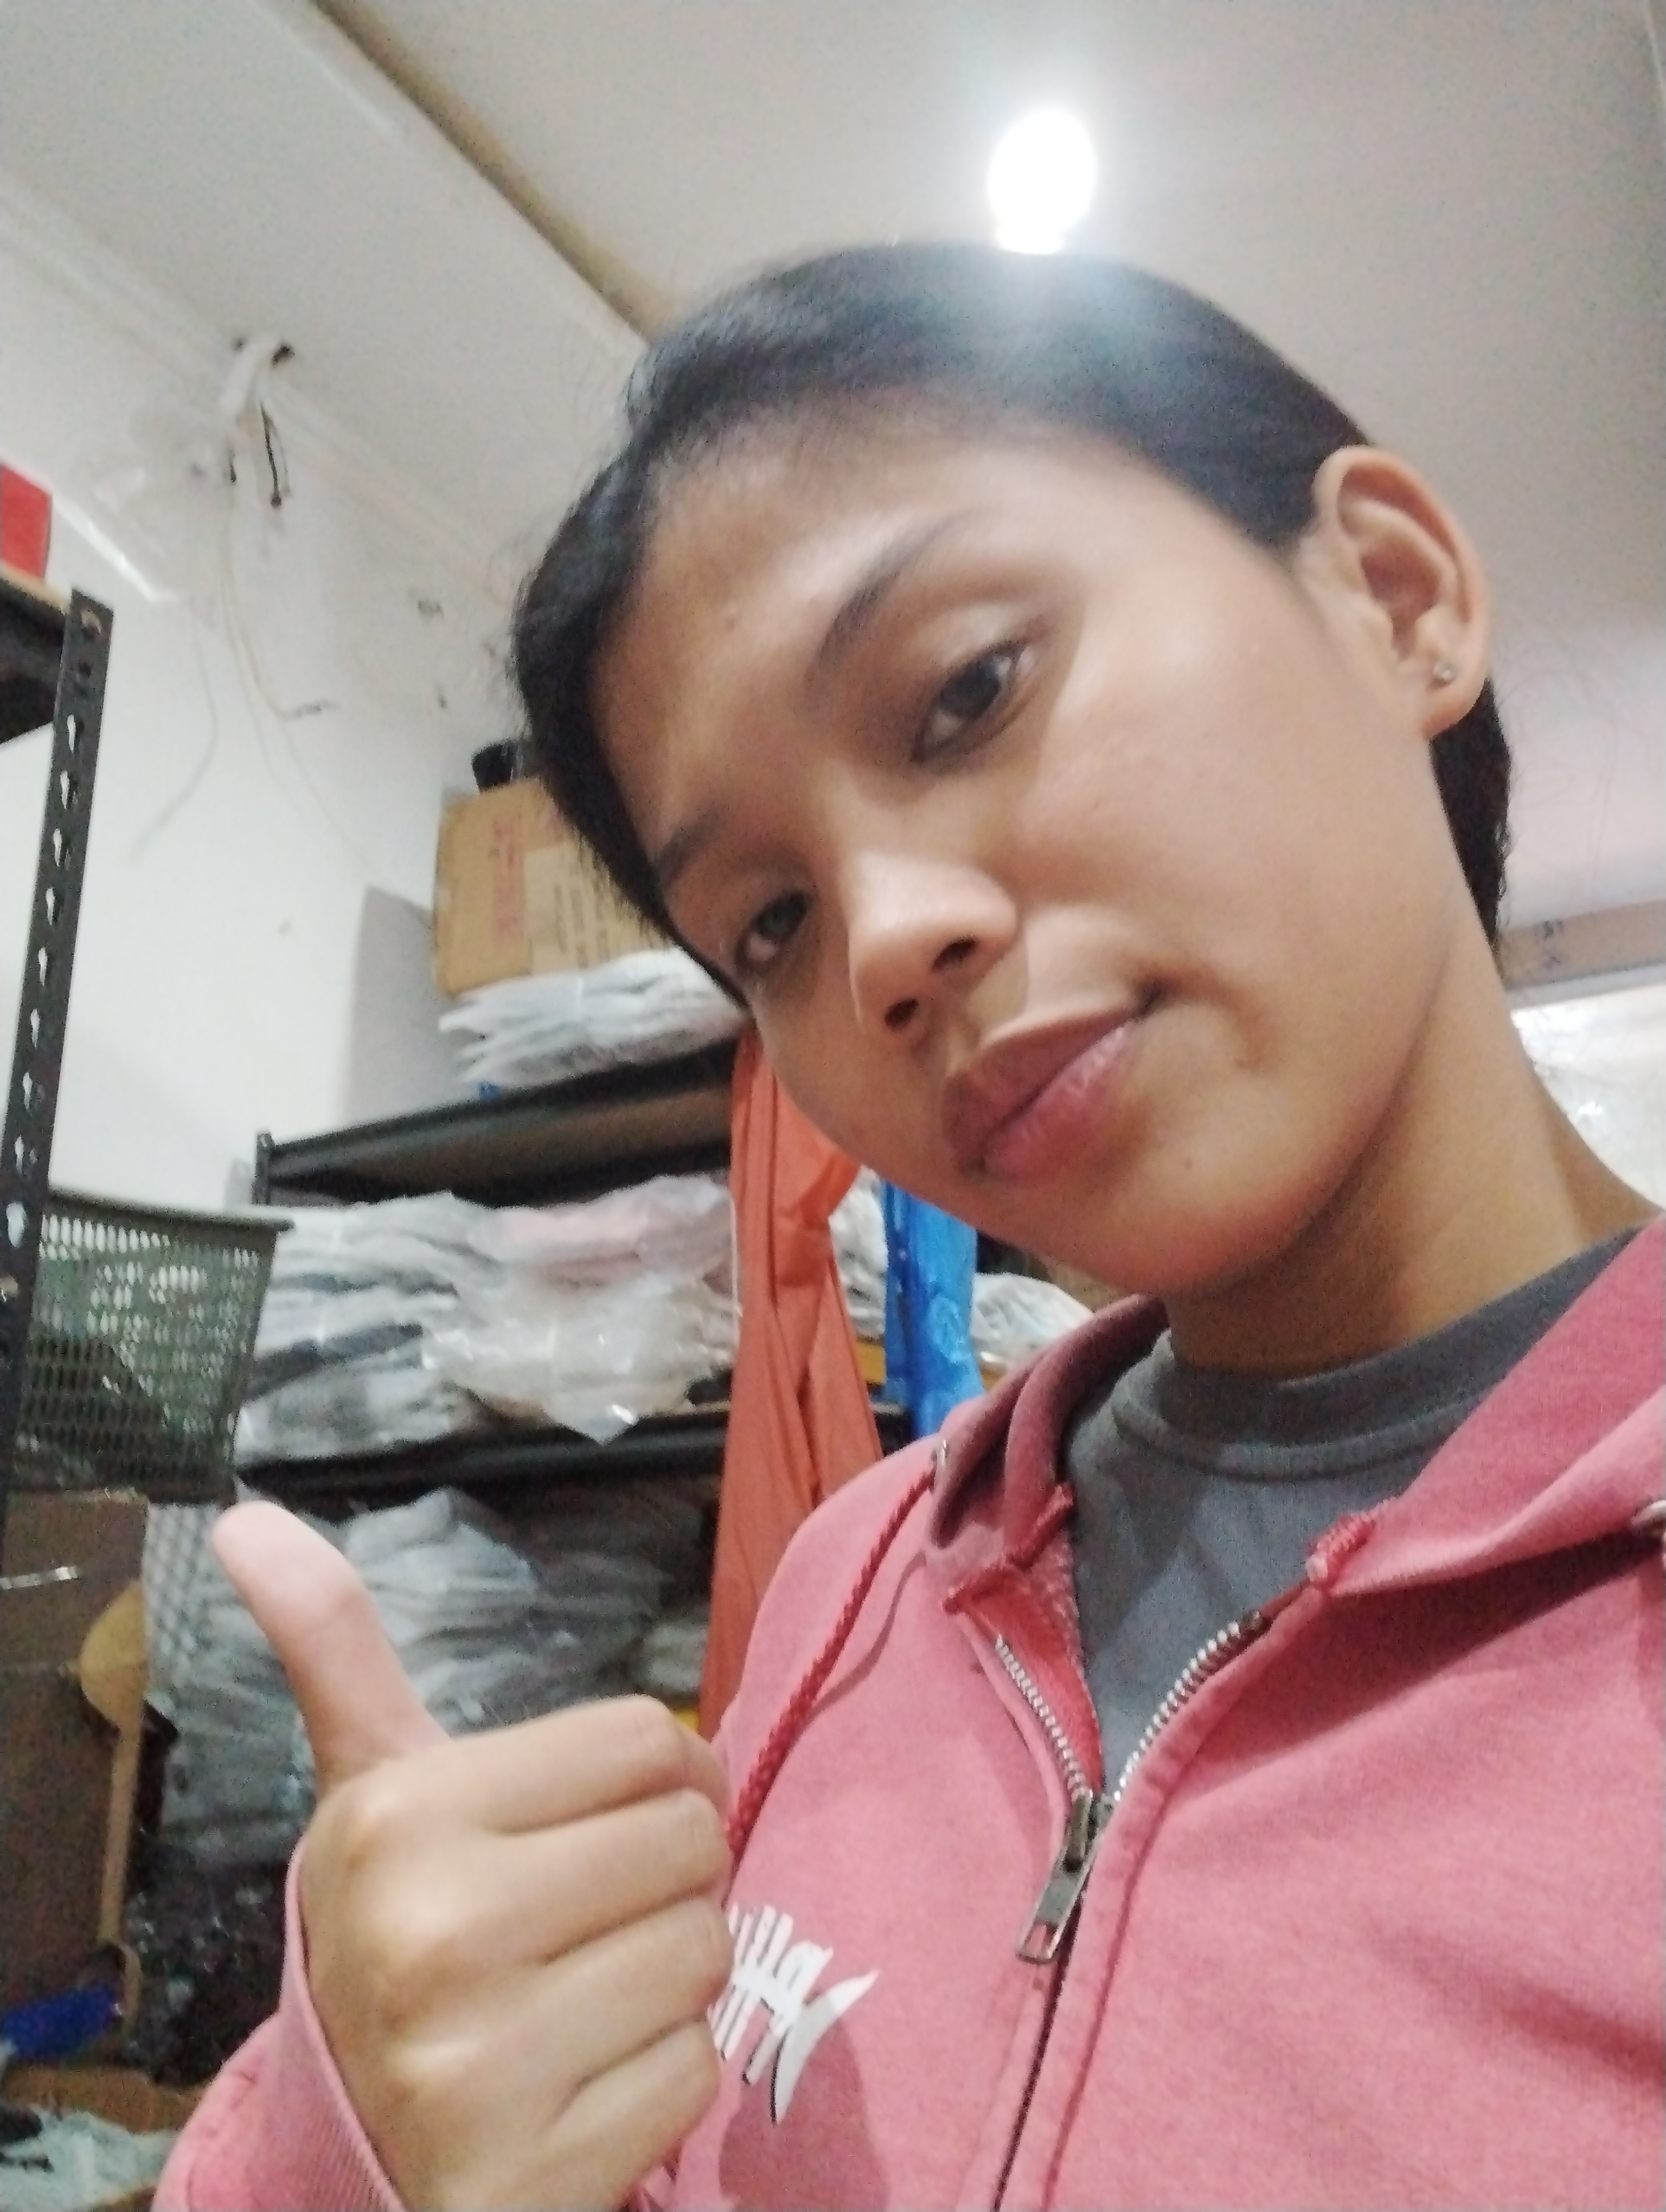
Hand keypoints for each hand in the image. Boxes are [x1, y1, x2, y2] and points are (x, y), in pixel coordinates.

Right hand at [212, 1501, 731, 2210]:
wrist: (356, 2147)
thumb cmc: (400, 1929)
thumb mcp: (369, 1789)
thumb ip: (332, 1648)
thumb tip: (245, 1513)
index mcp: (397, 1818)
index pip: (642, 1740)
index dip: (653, 1776)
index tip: (599, 1820)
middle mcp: (431, 1935)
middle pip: (688, 1841)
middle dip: (663, 1876)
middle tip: (588, 1917)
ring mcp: (477, 2068)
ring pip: (707, 1953)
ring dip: (668, 1974)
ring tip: (583, 1995)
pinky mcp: (531, 2175)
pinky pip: (696, 2070)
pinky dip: (659, 2077)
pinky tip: (579, 2083)